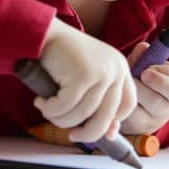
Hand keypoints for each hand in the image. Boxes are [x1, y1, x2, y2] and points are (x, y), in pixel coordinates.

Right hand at [36, 18, 137, 142]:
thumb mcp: (87, 79)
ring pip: (83, 114)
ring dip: (61, 119)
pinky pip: (66, 107)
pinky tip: (40, 101)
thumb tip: (109, 134)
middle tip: (71, 136)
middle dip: (88, 133)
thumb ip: (98, 102)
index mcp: (120, 68)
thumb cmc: (61, 57)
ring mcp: (102, 71)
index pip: (127, 105)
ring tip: (46, 109)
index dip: (112, 122)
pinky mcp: (83, 74)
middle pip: (107, 116)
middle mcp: (116, 69)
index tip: (94, 131)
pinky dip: (50, 109)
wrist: (42, 32)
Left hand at [119, 42, 168, 134]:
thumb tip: (143, 48)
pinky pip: (137, 115)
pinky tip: (119, 97)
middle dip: (158, 81)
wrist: (122, 104)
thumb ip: (142, 56)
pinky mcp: (144, 126)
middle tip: (142, 75)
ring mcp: (160, 116)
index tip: (149, 68)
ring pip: (156, 104)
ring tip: (127, 84)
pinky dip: (125, 104)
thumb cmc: (135, 78)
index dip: (167, 70)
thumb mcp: (139, 65)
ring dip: (139, 90)